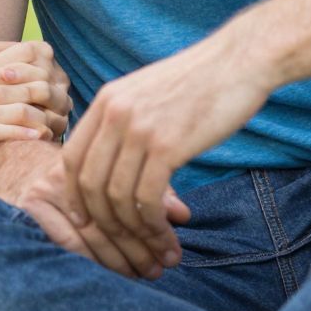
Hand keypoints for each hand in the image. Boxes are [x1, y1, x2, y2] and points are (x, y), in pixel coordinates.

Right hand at [0, 40, 66, 167]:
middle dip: (46, 92)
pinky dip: (20, 133)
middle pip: (20, 78)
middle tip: (65, 106)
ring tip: (58, 124)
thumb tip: (26, 72)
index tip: (54, 82)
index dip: (40, 66)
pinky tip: (40, 138)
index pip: (19, 54)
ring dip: (39, 114)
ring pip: (11, 104)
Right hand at [6, 145, 191, 279]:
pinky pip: (65, 240)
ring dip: (119, 260)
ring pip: (91, 231)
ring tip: (143, 275)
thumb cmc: (88, 173)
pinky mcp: (30, 206)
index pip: (132, 194)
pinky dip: (91, 260)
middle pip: (112, 214)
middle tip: (162, 268)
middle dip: (141, 246)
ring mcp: (48, 185)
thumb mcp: (123, 173)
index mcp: (101, 150)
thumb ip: (153, 190)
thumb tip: (183, 216)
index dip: (155, 225)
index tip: (173, 249)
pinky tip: (109, 275)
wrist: (24, 163)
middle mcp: (74, 165)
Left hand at [61, 23, 276, 252]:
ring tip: (152, 248)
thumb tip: (113, 158)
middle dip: (101, 222)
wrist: (239, 62)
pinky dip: (151, 223)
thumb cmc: (199, 81)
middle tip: (119, 245)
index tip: (86, 220)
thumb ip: (124, 119)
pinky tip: (163, 233)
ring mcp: (138, 130)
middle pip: (89, 183)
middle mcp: (114, 114)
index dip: (74, 196)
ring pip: (116, 196)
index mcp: (106, 100)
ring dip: (132, 230)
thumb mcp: (147, 91)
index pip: (72, 158)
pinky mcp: (166, 145)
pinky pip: (145, 198)